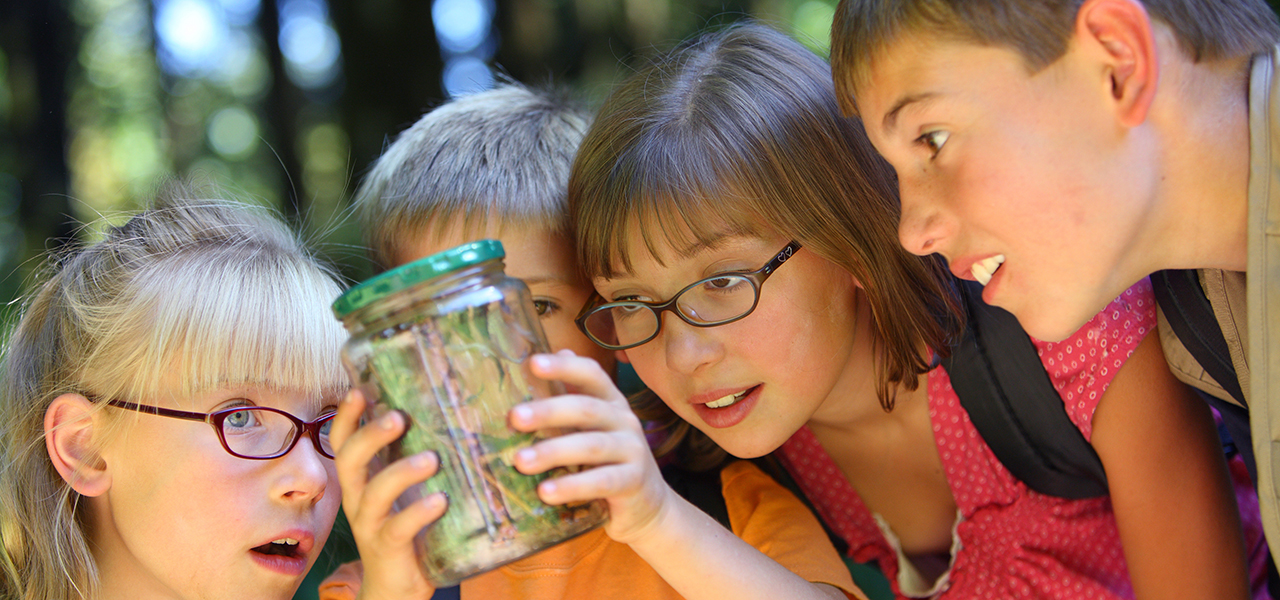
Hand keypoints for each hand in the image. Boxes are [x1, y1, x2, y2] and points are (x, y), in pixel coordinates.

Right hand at [330, 389, 441, 599]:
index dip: (348, 417)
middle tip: (399, 417)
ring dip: (401, 472)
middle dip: (371, 435)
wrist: (398, 587)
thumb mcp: (407, 489)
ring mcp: (370, 525)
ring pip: (374, 493)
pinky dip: (418, 512)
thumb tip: (446, 413)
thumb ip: (415, 455)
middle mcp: (359, 499)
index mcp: (362, 480)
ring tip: (432, 459)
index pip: (344, 442)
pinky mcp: (388, 549)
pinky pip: (397, 528)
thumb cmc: (409, 528)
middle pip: (350, 460)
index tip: (360, 390)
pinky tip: (440, 500)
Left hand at [508, 350, 679, 544]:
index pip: (591, 374)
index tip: (532, 363)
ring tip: (520, 461)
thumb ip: (566, 399)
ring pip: (591, 445)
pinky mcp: (633, 481)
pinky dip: (572, 486)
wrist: (647, 505)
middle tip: (515, 417)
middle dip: (548, 411)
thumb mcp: (589, 429)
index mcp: (611, 402)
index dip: (564, 367)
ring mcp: (632, 450)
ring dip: (553, 452)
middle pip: (586, 409)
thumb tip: (534, 361)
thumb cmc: (607, 461)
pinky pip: (601, 481)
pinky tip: (546, 492)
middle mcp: (624, 420)